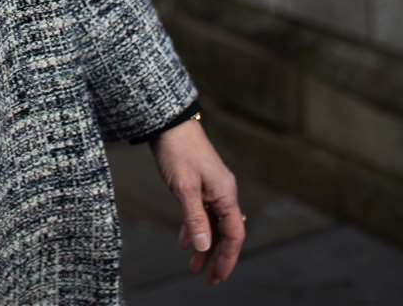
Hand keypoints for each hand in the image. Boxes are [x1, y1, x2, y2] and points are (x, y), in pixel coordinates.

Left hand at [151, 118, 244, 286]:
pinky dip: (195, 228)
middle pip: (226, 232)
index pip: (234, 234)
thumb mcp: (184, 188)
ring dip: (204, 245)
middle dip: (217, 257)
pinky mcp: (200, 184)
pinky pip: (202, 213)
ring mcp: (212, 188)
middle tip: (207, 279)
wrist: (169, 123)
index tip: (217, 277)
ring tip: (193, 267)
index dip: (227, 258)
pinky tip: (185, 242)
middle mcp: (224, 193)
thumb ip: (194, 218)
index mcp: (226, 194)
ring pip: (213, 224)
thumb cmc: (178, 152)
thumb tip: (203, 246)